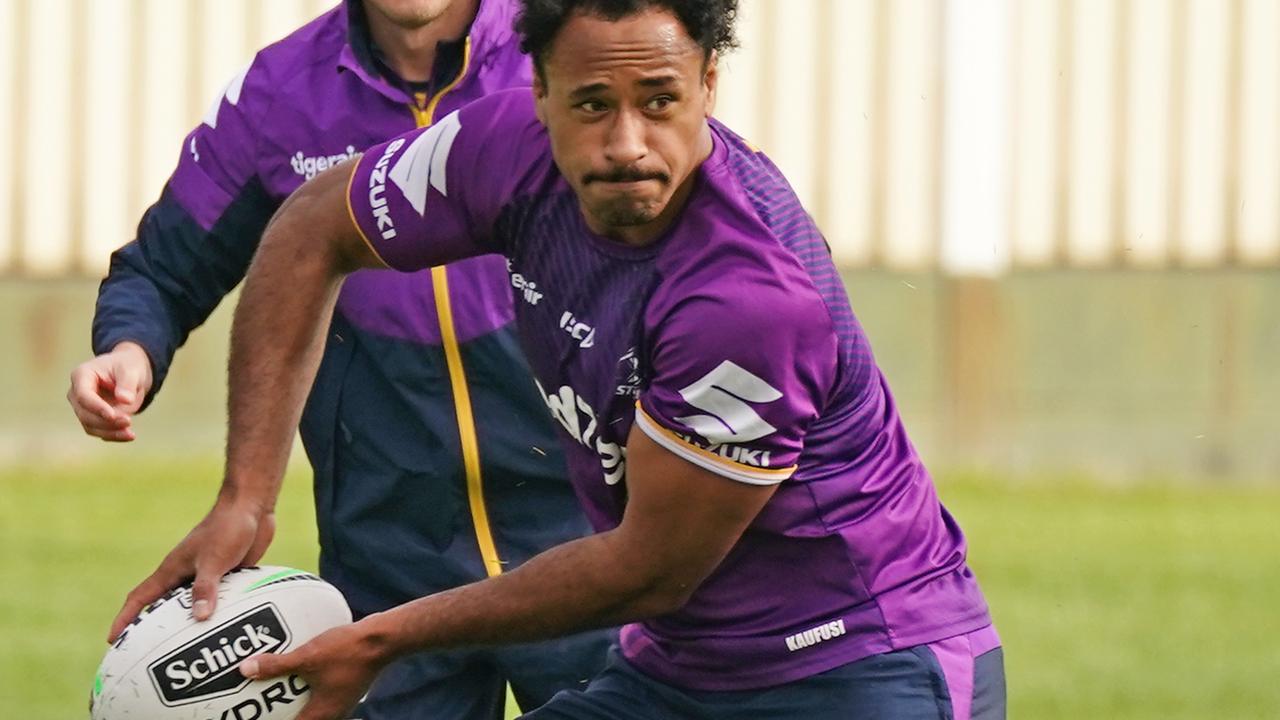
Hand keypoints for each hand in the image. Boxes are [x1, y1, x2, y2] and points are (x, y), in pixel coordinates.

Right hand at [67, 341, 153, 440]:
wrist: (130, 372)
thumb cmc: (127, 366)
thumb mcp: (131, 370)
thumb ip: (127, 384)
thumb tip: (125, 400)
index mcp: (82, 375)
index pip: (83, 395)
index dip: (96, 407)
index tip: (112, 415)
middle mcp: (77, 393)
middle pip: (84, 414)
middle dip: (105, 422)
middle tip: (128, 421)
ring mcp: (83, 407)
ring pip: (90, 426)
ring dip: (109, 432)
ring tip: (130, 434)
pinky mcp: (92, 418)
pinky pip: (99, 431)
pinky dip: (113, 435)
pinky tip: (129, 435)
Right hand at [107, 498, 274, 641]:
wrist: (251, 507)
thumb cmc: (226, 528)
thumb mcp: (214, 560)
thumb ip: (205, 588)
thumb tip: (198, 618)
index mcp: (172, 570)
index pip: (139, 598)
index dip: (124, 619)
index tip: (112, 640)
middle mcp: (184, 574)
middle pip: (163, 607)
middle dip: (153, 629)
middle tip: (147, 654)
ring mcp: (205, 575)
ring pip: (191, 606)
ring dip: (188, 625)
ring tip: (186, 651)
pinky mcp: (226, 575)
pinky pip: (216, 600)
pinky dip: (216, 615)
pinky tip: (224, 631)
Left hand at [240, 620, 388, 719]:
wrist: (382, 639)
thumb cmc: (347, 651)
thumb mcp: (307, 657)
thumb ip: (277, 665)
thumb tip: (246, 669)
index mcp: (321, 714)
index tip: (260, 718)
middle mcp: (334, 712)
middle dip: (286, 715)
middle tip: (267, 708)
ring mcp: (343, 701)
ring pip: (316, 710)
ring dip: (300, 704)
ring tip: (281, 693)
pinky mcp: (348, 686)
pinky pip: (325, 695)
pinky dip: (312, 689)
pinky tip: (305, 672)